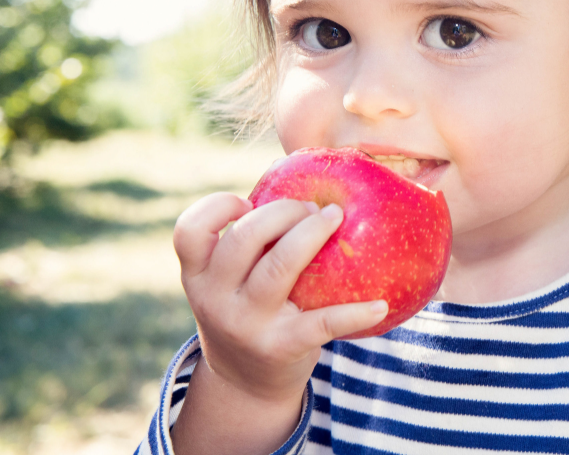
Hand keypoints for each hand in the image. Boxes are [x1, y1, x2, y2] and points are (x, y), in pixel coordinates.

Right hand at [173, 192, 388, 404]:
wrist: (245, 384)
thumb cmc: (248, 310)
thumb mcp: (229, 282)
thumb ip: (247, 244)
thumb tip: (307, 185)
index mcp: (198, 275)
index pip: (188, 232)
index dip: (218, 208)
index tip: (248, 204)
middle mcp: (214, 298)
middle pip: (245, 238)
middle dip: (284, 211)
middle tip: (314, 209)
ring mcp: (245, 324)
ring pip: (279, 267)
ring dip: (312, 234)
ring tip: (337, 219)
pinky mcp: (280, 347)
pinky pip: (322, 323)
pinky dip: (355, 313)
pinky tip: (380, 305)